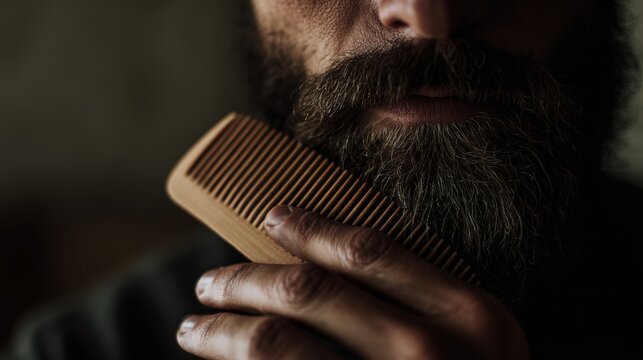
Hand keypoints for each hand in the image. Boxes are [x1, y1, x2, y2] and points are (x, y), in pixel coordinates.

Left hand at [176, 206, 528, 358]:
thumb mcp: (482, 345)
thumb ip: (429, 306)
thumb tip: (330, 266)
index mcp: (469, 314)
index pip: (368, 250)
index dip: (310, 227)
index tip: (273, 217)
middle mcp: (428, 352)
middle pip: (308, 292)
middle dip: (244, 280)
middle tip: (210, 282)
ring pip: (276, 343)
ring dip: (222, 330)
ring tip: (195, 327)